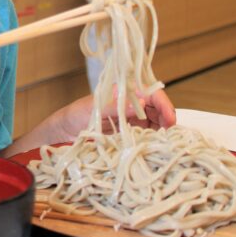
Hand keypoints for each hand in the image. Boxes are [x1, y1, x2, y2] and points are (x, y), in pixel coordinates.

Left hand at [55, 87, 176, 140]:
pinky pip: (147, 131)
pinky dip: (153, 137)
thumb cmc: (76, 115)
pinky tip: (154, 145)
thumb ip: (117, 106)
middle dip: (167, 118)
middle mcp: (130, 102)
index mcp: (123, 91)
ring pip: (155, 120)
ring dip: (161, 129)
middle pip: (157, 107)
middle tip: (169, 135)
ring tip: (163, 142)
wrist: (64, 131)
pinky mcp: (129, 129)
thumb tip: (142, 103)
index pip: (151, 92)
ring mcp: (131, 116)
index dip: (164, 104)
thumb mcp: (94, 110)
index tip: (170, 119)